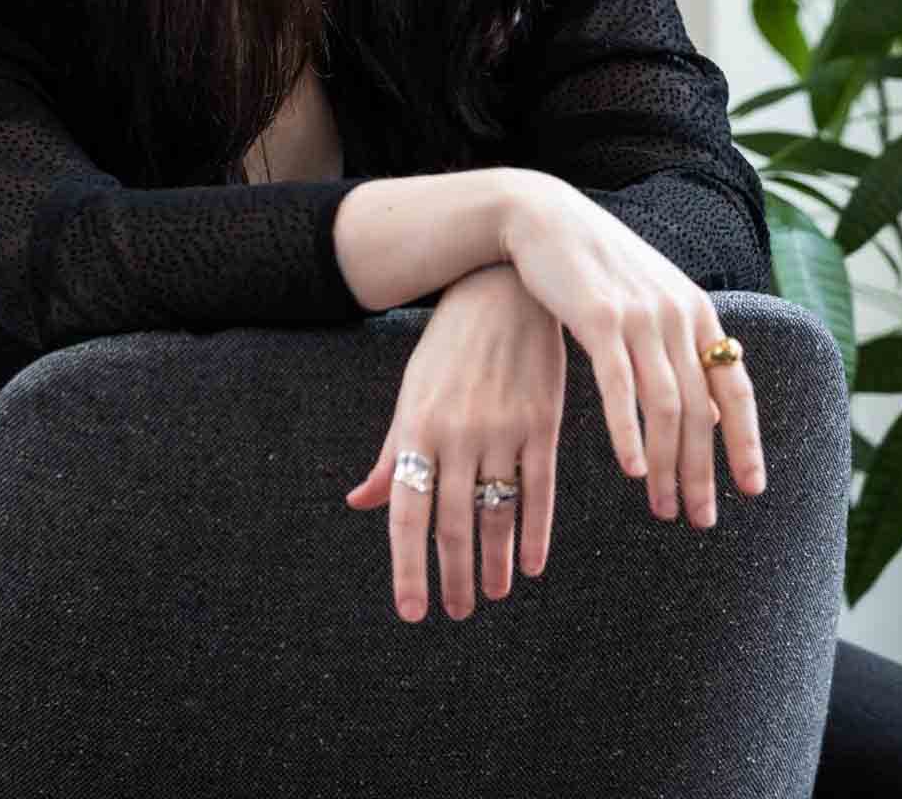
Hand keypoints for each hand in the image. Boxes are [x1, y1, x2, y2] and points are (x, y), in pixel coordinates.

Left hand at [343, 263, 567, 618]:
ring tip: (491, 594)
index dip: (408, 567)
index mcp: (417, 426)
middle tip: (457, 612)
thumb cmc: (449, 348)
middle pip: (453, 522)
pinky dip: (536, 533)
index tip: (413, 612)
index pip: (407, 511)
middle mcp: (457, 433)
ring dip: (495, 562)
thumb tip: (359, 502)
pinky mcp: (542, 422)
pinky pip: (540, 490)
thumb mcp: (413, 394)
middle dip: (454, 576)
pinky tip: (531, 564)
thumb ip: (392, 453)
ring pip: (498, 513)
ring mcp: (502, 428)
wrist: (502, 290)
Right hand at [499, 170, 764, 532]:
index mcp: (697, 311)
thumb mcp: (650, 301)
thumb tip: (708, 414)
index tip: (751, 489)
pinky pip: (621, 387)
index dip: (747, 442)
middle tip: (700, 518)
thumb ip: (681, 351)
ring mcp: (640, 316)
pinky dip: (628, 433)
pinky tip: (631, 468)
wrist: (544, 217)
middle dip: (702, 471)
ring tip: (662, 506)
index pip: (735, 388)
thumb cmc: (596, 265)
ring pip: (666, 406)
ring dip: (668, 464)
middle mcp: (678, 314)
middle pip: (701, 409)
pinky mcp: (599, 318)